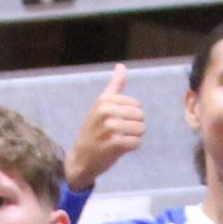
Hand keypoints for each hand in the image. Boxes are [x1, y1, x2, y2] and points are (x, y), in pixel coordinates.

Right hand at [65, 64, 146, 190]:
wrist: (81, 157)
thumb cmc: (94, 130)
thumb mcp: (101, 104)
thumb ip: (115, 85)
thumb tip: (121, 66)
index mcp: (105, 100)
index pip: (137, 104)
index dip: (131, 115)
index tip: (118, 121)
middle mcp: (107, 111)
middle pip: (141, 116)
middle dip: (134, 126)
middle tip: (120, 132)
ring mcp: (111, 127)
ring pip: (141, 129)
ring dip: (134, 137)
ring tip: (120, 140)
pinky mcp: (115, 143)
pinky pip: (137, 142)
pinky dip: (133, 147)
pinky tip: (121, 149)